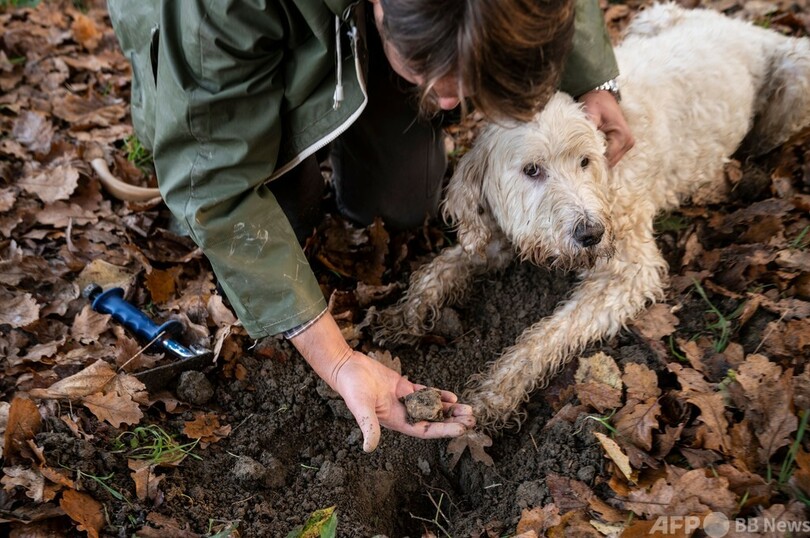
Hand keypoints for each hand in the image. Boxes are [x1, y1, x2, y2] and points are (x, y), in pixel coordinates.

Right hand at [331, 350, 474, 451]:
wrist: (346, 368)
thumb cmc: (352, 388)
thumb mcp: (361, 407)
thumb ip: (367, 426)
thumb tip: (368, 448)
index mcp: (396, 421)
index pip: (426, 430)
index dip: (445, 430)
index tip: (462, 429)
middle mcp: (403, 413)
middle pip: (433, 420)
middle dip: (453, 421)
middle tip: (473, 419)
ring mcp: (404, 400)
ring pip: (432, 407)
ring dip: (450, 409)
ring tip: (469, 410)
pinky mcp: (403, 387)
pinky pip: (425, 393)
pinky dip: (438, 395)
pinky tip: (452, 396)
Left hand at [579, 89, 634, 166]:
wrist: (601, 95)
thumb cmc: (595, 103)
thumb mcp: (591, 114)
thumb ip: (589, 132)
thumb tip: (583, 150)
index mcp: (622, 136)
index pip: (607, 158)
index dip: (593, 161)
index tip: (579, 162)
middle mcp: (627, 142)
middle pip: (609, 163)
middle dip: (595, 162)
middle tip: (579, 160)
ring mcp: (626, 145)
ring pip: (610, 162)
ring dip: (597, 160)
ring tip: (583, 155)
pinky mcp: (621, 146)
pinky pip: (610, 157)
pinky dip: (600, 156)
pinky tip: (589, 152)